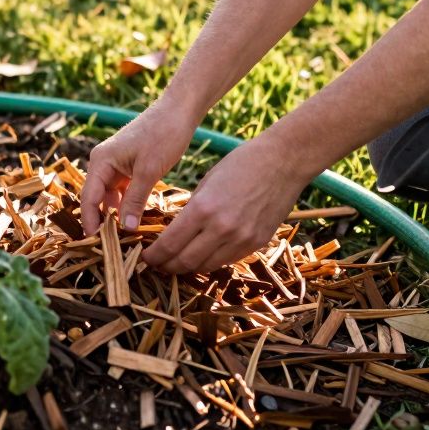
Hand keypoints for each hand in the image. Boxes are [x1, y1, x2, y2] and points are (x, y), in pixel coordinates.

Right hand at [81, 99, 199, 235]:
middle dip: (101, 221)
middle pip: (96, 198)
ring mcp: (115, 164)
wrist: (180, 111)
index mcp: (101, 160)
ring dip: (115, 214)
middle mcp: (103, 162)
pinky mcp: (128, 166)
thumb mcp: (149, 171)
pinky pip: (122, 191)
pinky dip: (126, 205)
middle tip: (111, 246)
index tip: (95, 244)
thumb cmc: (163, 134)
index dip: (90, 222)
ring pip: (109, 196)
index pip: (88, 197)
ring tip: (123, 237)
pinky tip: (135, 219)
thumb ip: (134, 200)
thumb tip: (124, 229)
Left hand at [142, 136, 309, 274]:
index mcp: (202, 209)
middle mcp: (221, 229)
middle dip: (167, 266)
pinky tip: (203, 256)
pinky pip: (227, 260)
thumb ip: (191, 210)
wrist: (283, 162)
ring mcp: (241, 239)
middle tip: (157, 264)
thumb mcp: (206, 183)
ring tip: (177, 264)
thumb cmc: (240, 164)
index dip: (154, 256)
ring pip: (206, 266)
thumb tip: (175, 231)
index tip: (146, 257)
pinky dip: (211, 261)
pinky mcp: (256, 243)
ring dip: (188, 267)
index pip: (169, 244)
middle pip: (185, 261)